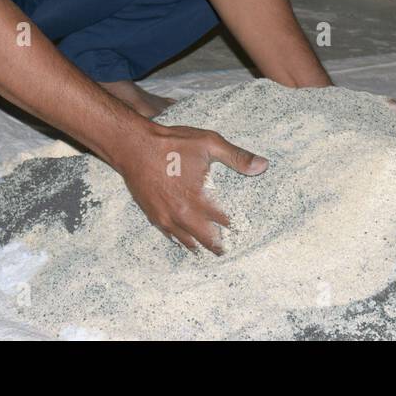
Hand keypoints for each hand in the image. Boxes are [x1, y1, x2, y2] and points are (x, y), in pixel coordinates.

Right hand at [112, 121, 267, 254]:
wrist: (133, 147)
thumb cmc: (171, 144)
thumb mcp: (208, 144)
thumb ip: (236, 157)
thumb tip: (262, 165)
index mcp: (199, 199)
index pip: (223, 220)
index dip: (235, 226)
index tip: (243, 230)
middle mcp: (183, 213)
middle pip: (206, 238)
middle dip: (218, 245)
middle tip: (226, 251)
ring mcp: (166, 217)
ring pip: (186, 240)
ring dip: (199, 246)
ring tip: (207, 251)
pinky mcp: (152, 215)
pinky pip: (169, 234)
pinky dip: (179, 239)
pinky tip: (182, 240)